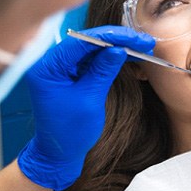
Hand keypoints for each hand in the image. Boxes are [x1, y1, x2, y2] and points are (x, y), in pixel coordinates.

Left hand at [17, 26, 154, 190]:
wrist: (58, 153)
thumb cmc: (69, 132)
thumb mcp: (90, 99)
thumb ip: (103, 71)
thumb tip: (119, 48)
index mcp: (47, 67)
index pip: (80, 42)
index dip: (110, 37)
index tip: (133, 37)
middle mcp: (50, 63)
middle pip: (86, 41)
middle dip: (116, 40)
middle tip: (142, 41)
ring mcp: (60, 67)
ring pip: (91, 48)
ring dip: (116, 47)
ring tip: (141, 47)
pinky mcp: (69, 73)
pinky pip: (91, 59)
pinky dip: (109, 57)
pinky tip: (128, 55)